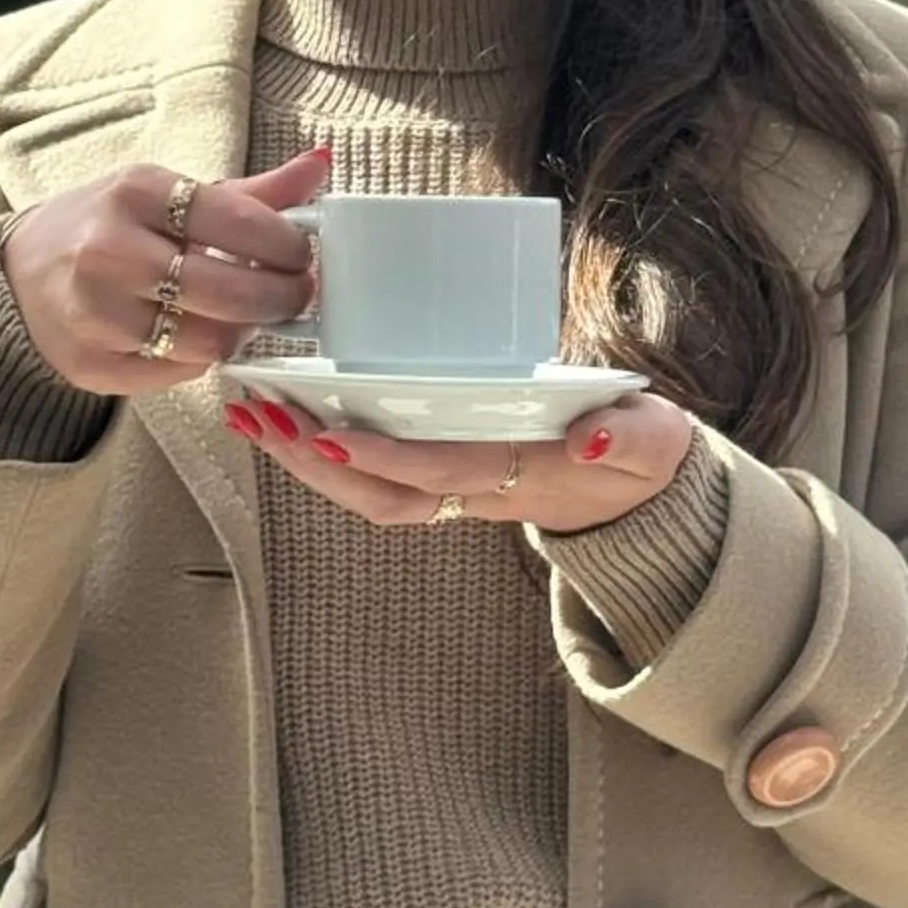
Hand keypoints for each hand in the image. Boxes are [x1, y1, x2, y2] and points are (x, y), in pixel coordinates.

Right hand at [0, 147, 331, 396]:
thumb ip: (250, 192)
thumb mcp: (167, 195)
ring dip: (245, 332)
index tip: (303, 255)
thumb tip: (319, 166)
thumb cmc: (107, 227)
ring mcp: (97, 313)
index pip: (239, 222)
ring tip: (249, 316)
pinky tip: (204, 335)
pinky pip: (179, 372)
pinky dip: (204, 356)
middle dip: (282, 298)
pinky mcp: (93, 365)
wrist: (17, 276)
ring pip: (211, 340)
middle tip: (296, 296)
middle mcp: (110, 250)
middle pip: (231, 291)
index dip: (287, 246)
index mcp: (135, 193)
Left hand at [226, 387, 700, 536]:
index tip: (329, 433)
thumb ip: (630, 437)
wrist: (638, 493)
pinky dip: (322, 452)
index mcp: (523, 475)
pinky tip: (286, 417)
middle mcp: (478, 491)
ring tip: (252, 414)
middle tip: (259, 415)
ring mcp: (456, 488)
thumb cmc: (641, 454)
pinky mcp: (443, 473)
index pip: (441, 470)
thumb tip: (589, 436)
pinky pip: (373, 477)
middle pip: (381, 493)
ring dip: (305, 461)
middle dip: (315, 464)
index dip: (384, 456)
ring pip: (368, 492)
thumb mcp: (654, 441)